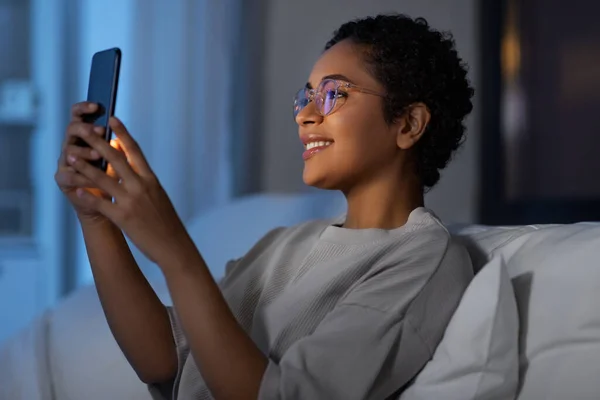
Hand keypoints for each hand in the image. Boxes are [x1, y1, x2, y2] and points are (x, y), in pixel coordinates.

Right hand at [55, 102, 118, 222]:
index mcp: (85, 137)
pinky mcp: (63, 180)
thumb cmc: (116, 180)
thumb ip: (116, 144)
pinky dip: (82, 178)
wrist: (110, 206)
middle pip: (72, 129)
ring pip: (69, 151)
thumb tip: (119, 127)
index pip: (79, 116)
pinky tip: (93, 180)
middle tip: (99, 131)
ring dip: (85, 152)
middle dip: (85, 129)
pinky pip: (69, 176)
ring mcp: (65, 162)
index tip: (97, 106)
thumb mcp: (119, 160)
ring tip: (99, 156)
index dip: (84, 109)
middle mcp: (73, 145)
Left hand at [65, 116, 194, 266]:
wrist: (174, 244)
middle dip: (98, 143)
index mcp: (151, 179)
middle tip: (84, 130)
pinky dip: (87, 195)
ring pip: (103, 179)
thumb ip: (145, 181)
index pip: (135, 151)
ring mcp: (131, 201)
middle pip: (116, 159)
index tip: (112, 119)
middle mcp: (141, 186)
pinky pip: (100, 203)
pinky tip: (75, 189)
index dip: (123, 133)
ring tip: (70, 157)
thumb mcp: (159, 196)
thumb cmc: (167, 222)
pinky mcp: (122, 217)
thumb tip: (134, 166)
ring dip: (84, 167)